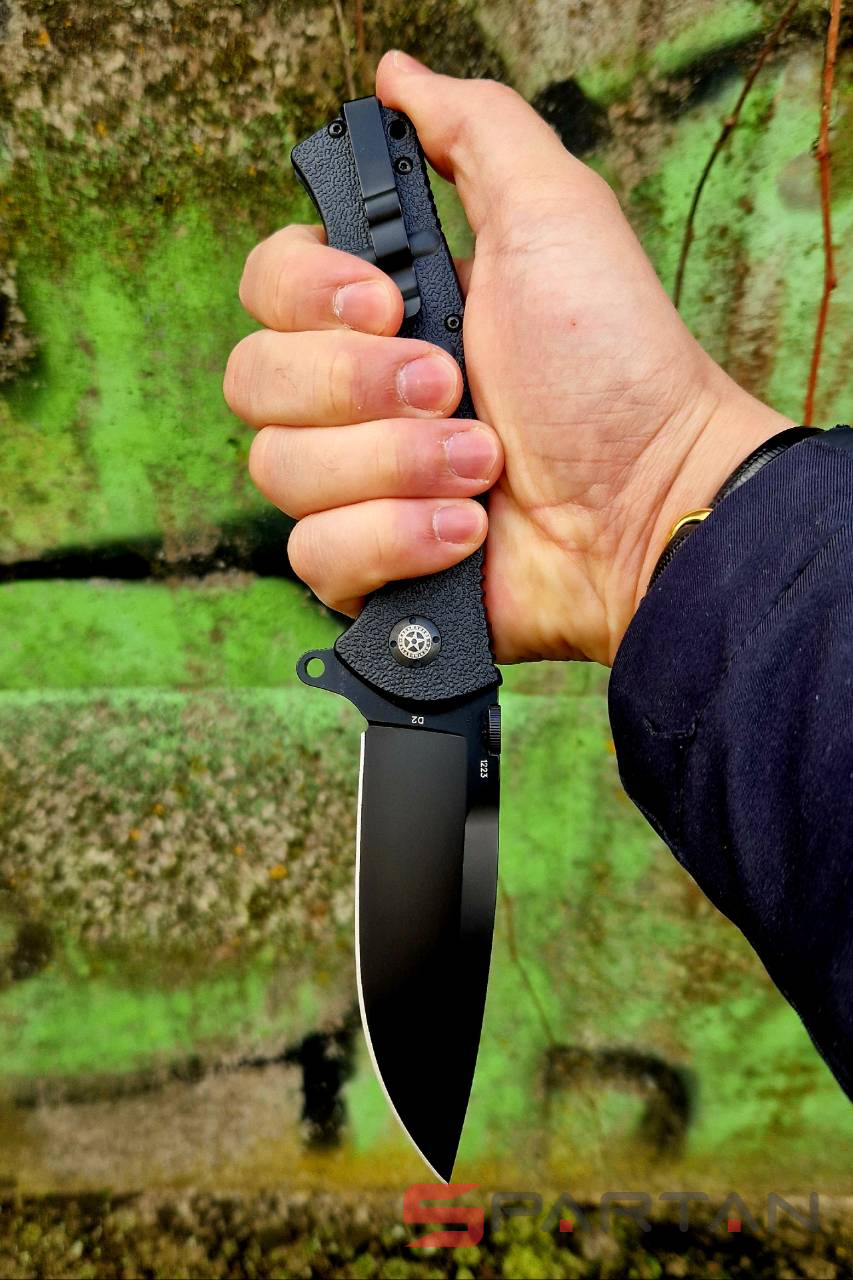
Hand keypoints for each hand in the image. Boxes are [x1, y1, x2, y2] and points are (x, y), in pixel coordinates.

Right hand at [225, 51, 791, 664]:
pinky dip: (395, 540)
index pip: (264, 287)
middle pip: (253, 380)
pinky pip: (314, 555)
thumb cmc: (615, 366)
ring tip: (483, 468)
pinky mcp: (371, 566)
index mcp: (382, 312)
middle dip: (359, 388)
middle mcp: (356, 397)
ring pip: (278, 470)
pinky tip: (466, 534)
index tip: (389, 302)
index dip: (309, 296)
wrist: (651, 506)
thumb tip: (398, 75)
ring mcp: (360, 485)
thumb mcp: (554, 214)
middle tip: (455, 390)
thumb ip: (473, 131)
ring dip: (394, 465)